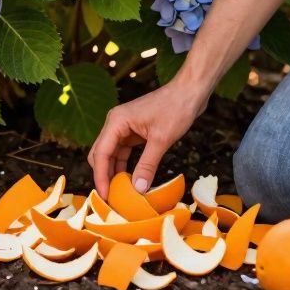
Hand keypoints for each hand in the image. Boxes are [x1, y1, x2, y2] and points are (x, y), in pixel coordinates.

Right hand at [88, 80, 208, 198]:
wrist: (189, 92)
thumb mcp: (161, 140)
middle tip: (110, 198)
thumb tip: (138, 190)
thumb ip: (147, 165)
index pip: (101, 154)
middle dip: (104, 175)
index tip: (105, 197)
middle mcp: (115, 123)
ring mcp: (124, 127)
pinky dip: (124, 165)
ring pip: (111, 154)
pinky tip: (130, 180)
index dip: (101, 177)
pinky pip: (123, 151)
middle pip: (100, 154)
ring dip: (114, 172)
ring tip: (119, 193)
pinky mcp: (134, 131)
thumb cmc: (176, 109)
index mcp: (116, 121)